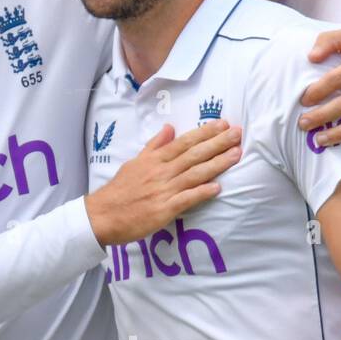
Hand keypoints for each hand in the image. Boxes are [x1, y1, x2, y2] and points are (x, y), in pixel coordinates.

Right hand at [85, 121, 241, 245]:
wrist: (102, 215)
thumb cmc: (119, 190)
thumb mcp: (134, 162)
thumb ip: (154, 146)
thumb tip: (169, 128)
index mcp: (154, 160)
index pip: (183, 142)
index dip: (204, 133)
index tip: (223, 124)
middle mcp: (160, 172)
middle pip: (193, 154)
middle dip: (217, 143)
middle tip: (238, 133)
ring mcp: (162, 191)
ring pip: (194, 174)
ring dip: (216, 164)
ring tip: (236, 154)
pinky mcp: (163, 210)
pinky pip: (186, 199)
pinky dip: (202, 193)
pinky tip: (217, 187)